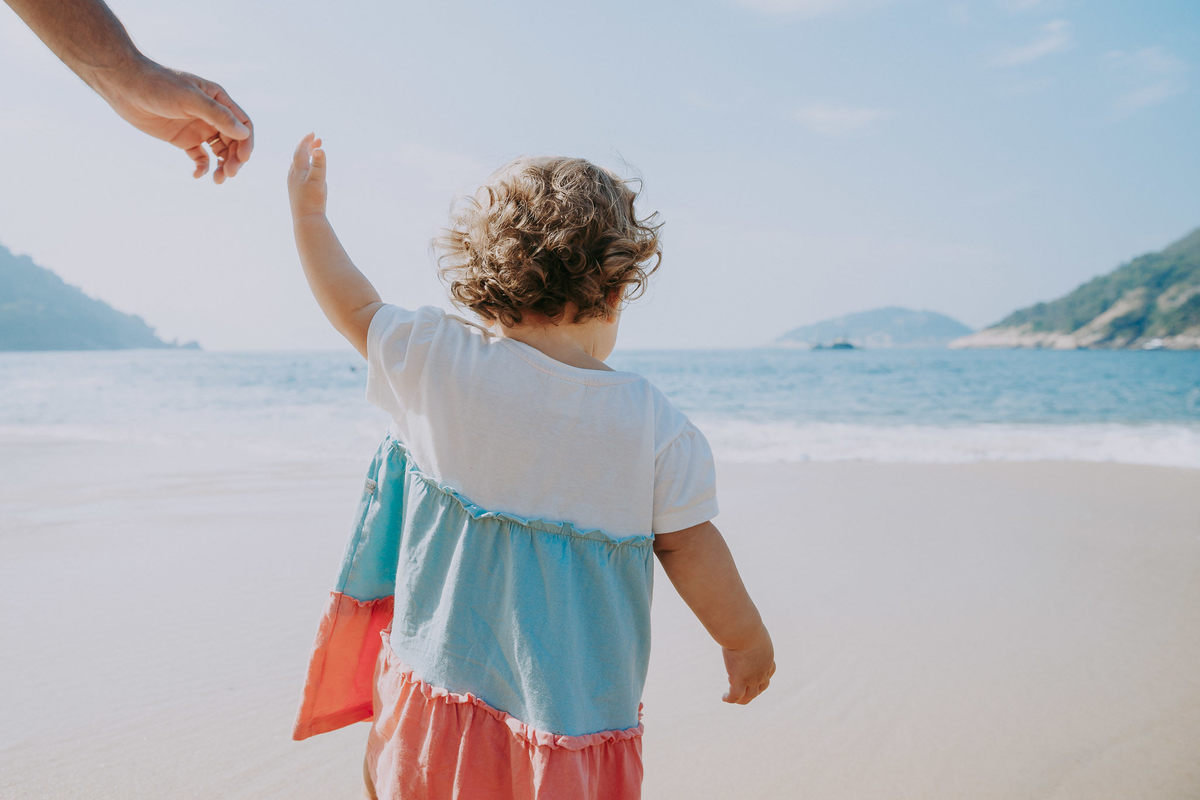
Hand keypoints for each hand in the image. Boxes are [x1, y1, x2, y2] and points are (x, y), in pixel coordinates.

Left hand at [101, 59, 252, 182]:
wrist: (124, 85)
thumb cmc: (157, 85)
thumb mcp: (189, 99)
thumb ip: (217, 115)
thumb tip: (244, 134)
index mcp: (218, 100)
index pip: (243, 124)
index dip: (246, 142)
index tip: (243, 160)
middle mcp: (211, 115)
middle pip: (234, 141)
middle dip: (234, 159)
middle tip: (228, 174)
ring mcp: (197, 127)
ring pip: (220, 152)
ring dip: (222, 166)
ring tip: (217, 180)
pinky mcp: (183, 139)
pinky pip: (200, 157)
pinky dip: (202, 167)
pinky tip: (196, 175)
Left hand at [288, 133, 326, 219]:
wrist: (306, 219)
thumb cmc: (313, 200)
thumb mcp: (319, 180)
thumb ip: (319, 164)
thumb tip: (319, 149)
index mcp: (298, 170)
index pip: (300, 150)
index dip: (306, 141)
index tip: (313, 134)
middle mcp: (293, 175)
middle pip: (299, 156)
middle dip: (308, 147)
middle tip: (318, 140)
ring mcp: (293, 183)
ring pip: (298, 165)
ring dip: (307, 157)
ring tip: (315, 153)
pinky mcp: (296, 192)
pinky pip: (299, 174)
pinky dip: (305, 167)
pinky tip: (310, 173)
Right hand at [721, 627, 774, 704]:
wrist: (744, 631)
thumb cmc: (745, 623)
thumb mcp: (749, 624)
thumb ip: (745, 624)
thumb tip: (739, 616)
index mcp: (767, 656)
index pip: (769, 672)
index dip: (762, 676)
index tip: (752, 674)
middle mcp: (763, 670)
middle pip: (762, 687)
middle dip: (752, 689)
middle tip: (741, 686)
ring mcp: (752, 677)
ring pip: (749, 696)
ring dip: (741, 699)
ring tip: (731, 697)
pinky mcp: (740, 680)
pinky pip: (735, 696)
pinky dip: (730, 698)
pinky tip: (724, 698)